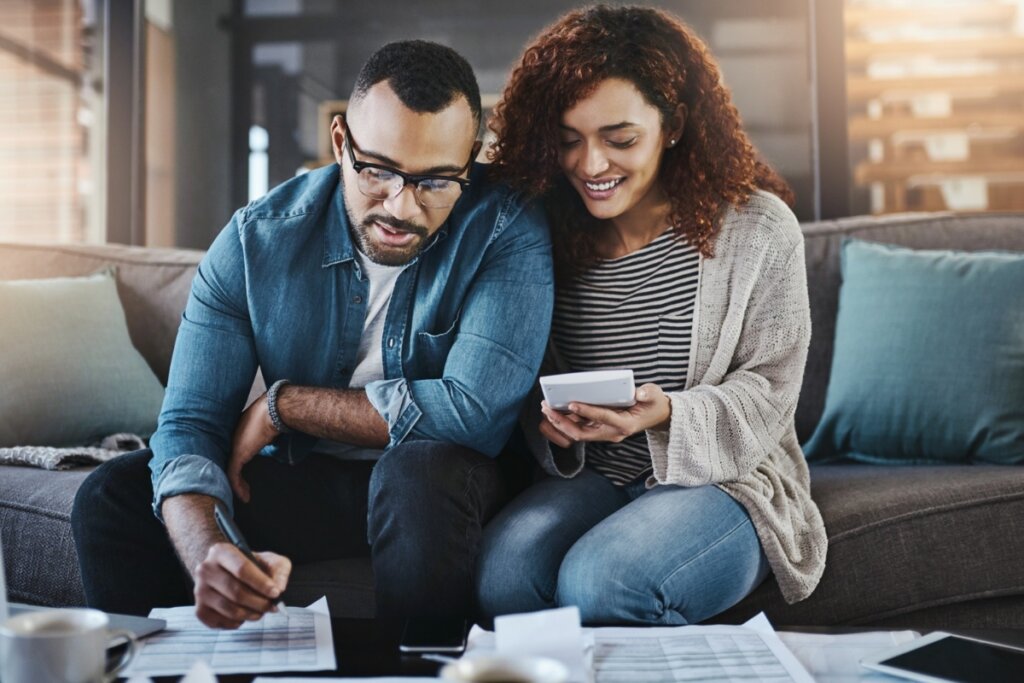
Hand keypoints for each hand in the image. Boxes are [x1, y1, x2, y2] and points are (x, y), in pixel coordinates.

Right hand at [193, 543, 290, 628]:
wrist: (224, 572)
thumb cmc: (249, 566)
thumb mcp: (269, 560)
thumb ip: (279, 571)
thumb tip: (279, 588)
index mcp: (221, 552)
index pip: (242, 569)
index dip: (261, 583)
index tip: (276, 593)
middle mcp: (205, 570)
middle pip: (235, 592)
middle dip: (259, 602)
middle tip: (272, 606)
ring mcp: (199, 591)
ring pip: (229, 609)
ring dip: (251, 614)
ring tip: (261, 611)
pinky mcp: (199, 610)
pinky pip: (221, 622)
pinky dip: (237, 623)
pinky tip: (245, 615)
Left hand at [229, 393, 278, 502]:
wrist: (274, 410)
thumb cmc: (276, 414)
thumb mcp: (270, 428)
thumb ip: (268, 437)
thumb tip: (275, 444)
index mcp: (239, 430)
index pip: (234, 450)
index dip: (239, 463)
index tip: (246, 473)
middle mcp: (233, 438)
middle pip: (229, 461)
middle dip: (235, 476)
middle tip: (242, 487)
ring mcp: (233, 447)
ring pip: (229, 470)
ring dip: (237, 485)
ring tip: (244, 495)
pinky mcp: (237, 455)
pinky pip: (234, 476)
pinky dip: (239, 488)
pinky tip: (245, 497)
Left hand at [540, 383, 670, 443]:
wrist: (656, 416)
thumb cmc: (653, 403)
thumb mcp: (654, 395)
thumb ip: (648, 393)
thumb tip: (639, 393)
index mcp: (625, 424)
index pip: (603, 418)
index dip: (587, 411)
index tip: (572, 403)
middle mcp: (612, 432)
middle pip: (582, 432)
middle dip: (563, 422)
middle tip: (548, 408)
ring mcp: (605, 433)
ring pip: (577, 432)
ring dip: (560, 422)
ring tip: (546, 408)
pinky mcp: (599, 429)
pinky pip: (579, 428)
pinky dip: (565, 421)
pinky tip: (554, 410)